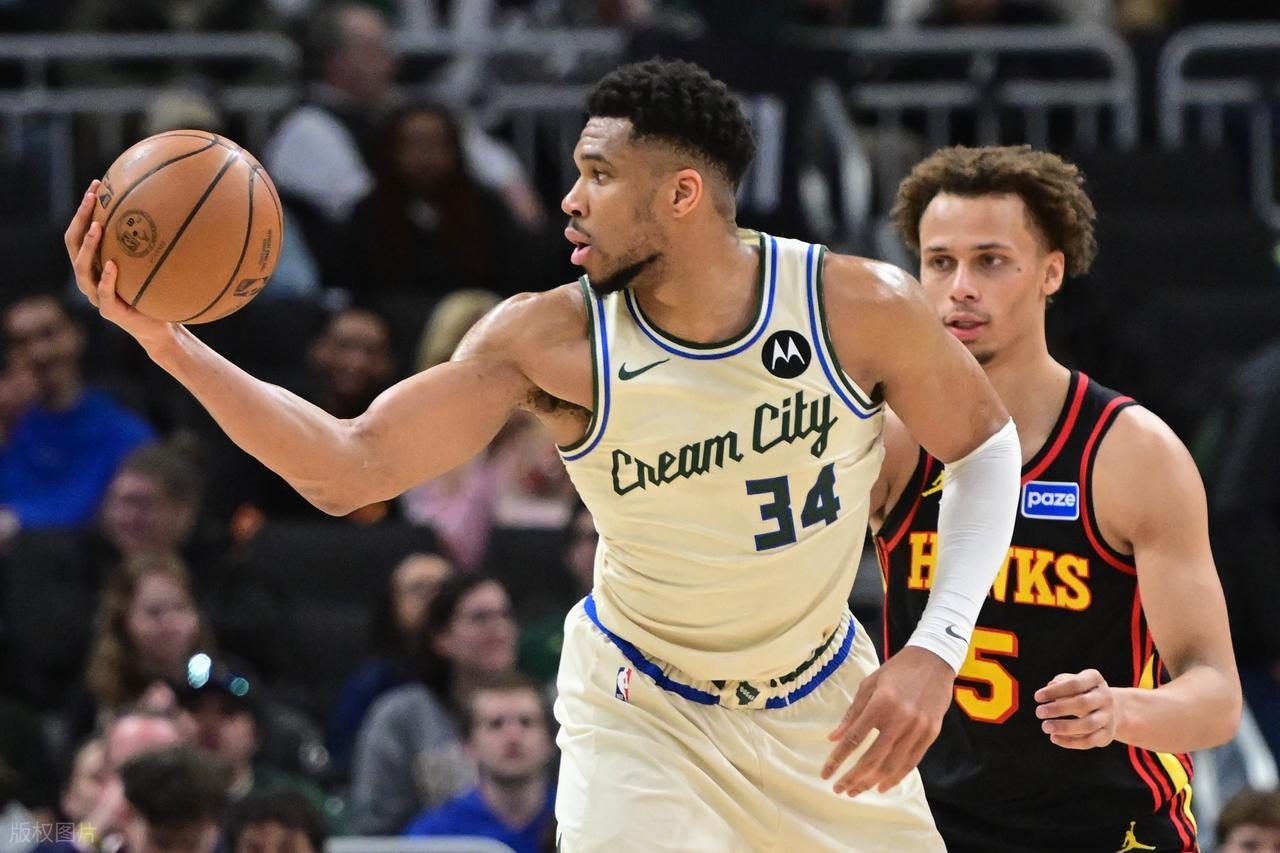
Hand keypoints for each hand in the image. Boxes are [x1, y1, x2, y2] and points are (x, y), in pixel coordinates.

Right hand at [63, 181, 174, 348]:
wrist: (162, 327)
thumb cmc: (157, 291)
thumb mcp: (153, 263)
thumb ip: (152, 242)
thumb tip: (174, 206)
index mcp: (96, 262)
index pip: (82, 230)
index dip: (85, 208)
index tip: (97, 184)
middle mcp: (91, 276)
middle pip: (73, 244)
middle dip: (81, 218)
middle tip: (92, 198)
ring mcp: (97, 294)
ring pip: (82, 268)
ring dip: (88, 245)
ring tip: (97, 227)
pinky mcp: (109, 311)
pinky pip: (104, 293)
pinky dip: (108, 278)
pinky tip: (112, 264)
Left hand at [822, 645, 954, 795]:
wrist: (934, 660)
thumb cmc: (896, 670)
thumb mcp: (869, 684)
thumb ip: (852, 713)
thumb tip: (833, 739)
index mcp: (880, 704)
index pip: (853, 739)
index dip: (837, 760)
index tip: (825, 774)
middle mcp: (899, 719)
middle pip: (872, 758)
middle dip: (853, 778)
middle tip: (839, 790)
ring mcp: (918, 728)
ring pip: (892, 765)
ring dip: (872, 782)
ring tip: (856, 791)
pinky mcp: (931, 734)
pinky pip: (911, 762)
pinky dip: (896, 777)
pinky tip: (882, 786)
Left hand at [1035, 668, 1119, 748]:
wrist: (1108, 708)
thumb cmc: (1080, 691)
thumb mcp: (1071, 681)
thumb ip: (1059, 683)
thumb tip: (1049, 689)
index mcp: (1095, 679)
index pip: (1075, 684)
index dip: (1055, 691)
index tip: (1037, 697)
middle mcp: (1105, 697)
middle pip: (1083, 704)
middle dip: (1059, 709)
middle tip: (1038, 712)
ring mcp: (1108, 717)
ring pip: (1088, 725)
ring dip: (1064, 727)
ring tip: (1045, 727)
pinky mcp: (1107, 735)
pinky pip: (1089, 741)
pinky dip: (1070, 742)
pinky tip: (1054, 738)